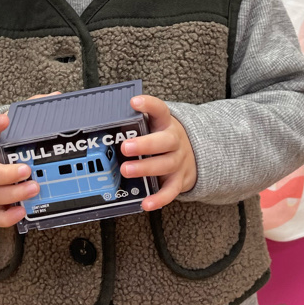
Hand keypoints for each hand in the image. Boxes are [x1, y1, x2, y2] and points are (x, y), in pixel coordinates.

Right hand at [0, 96, 57, 226]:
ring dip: (11, 193)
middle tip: (26, 169)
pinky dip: (6, 217)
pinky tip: (21, 213)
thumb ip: (33, 113)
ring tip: (34, 188)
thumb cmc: (10, 148)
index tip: (6, 118)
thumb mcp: (19, 129)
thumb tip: (56, 97)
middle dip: (4, 173)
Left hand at [120, 94, 196, 210]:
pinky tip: (146, 203)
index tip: (134, 101)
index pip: (160, 110)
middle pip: (164, 141)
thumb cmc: (165, 139)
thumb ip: (138, 124)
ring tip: (126, 170)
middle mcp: (175, 141)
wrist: (197, 154)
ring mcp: (179, 161)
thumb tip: (106, 122)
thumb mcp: (157, 126)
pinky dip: (159, 198)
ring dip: (145, 168)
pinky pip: (170, 191)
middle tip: (126, 147)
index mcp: (167, 124)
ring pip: (165, 165)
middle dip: (144, 144)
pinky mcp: (179, 180)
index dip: (149, 105)